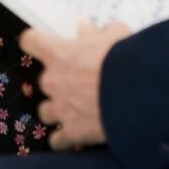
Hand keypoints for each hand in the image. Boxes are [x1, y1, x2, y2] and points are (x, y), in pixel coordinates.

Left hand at [22, 22, 129, 150]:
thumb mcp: (115, 36)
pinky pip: (58, 140)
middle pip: (43, 80)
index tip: (42, 45)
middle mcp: (52, 81)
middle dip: (59, 82)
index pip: (30, 42)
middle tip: (79, 83)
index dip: (36, 43)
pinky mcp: (72, 132)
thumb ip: (97, 33)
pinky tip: (76, 136)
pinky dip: (65, 139)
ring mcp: (59, 108)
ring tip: (75, 111)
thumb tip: (86, 28)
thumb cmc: (125, 60)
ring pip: (46, 112)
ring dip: (57, 111)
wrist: (138, 95)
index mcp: (58, 54)